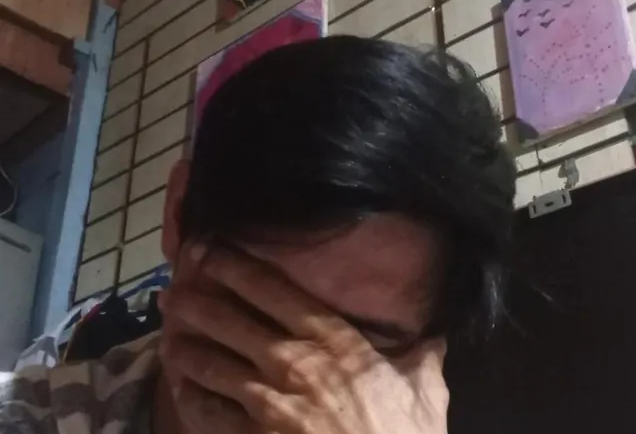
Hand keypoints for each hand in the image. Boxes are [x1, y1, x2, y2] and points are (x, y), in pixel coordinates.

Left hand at [158, 243, 448, 433]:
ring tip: (168, 332)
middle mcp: (293, 363)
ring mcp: (267, 405)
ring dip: (185, 346)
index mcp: (334, 342)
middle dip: (199, 301)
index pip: (275, 292)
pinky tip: (179, 387)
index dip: (238, 267)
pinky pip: (209, 415)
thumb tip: (436, 332)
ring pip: (211, 364)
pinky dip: (190, 399)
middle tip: (174, 288)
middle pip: (231, 321)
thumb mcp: (425, 392)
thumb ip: (423, 356)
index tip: (213, 251)